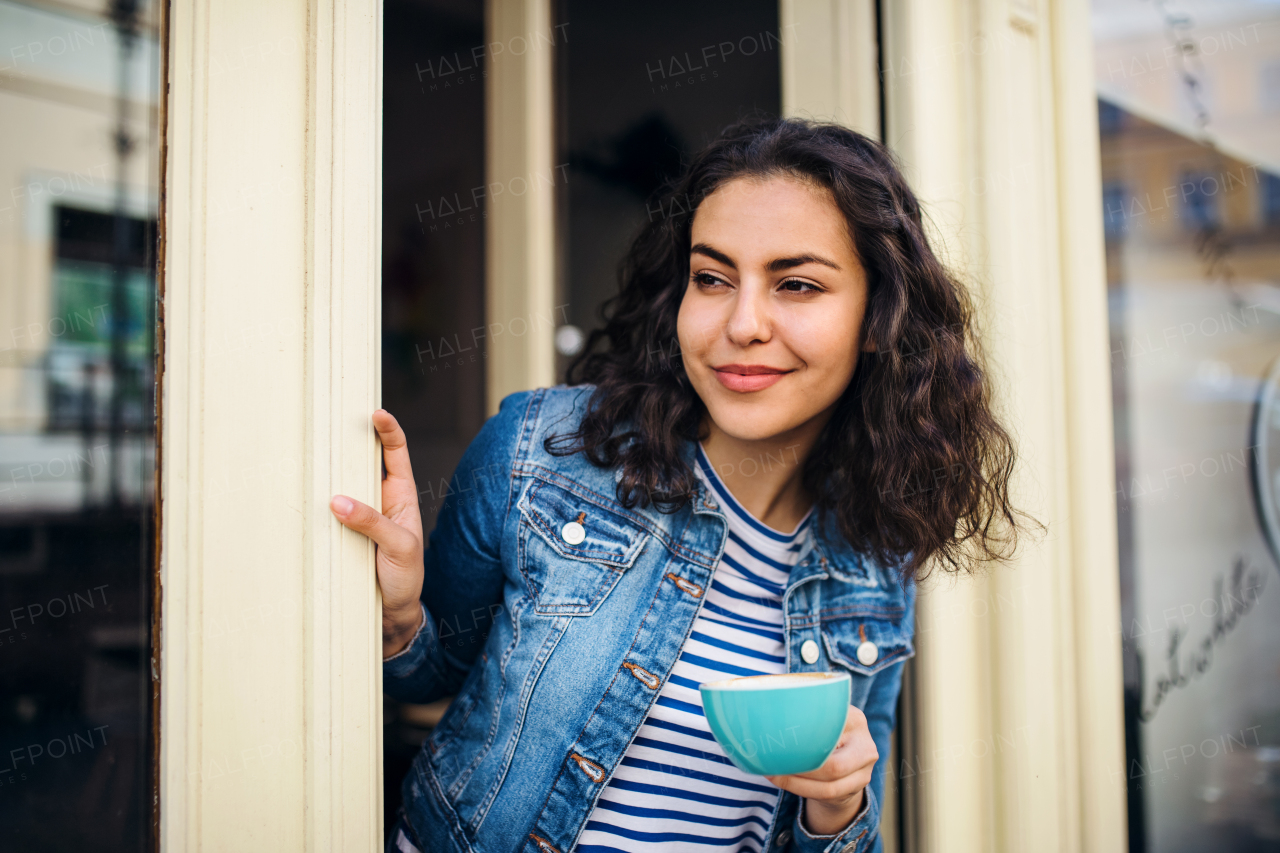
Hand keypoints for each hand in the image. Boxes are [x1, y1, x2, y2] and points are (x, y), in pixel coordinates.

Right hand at [330, 410, 424, 658]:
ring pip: (339, 486)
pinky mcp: (340, 534)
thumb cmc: (405, 578)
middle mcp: (378, 500)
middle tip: (327, 422)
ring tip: (307, 454)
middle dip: (346, 442)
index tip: (376, 413)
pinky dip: (313, 504)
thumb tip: (337, 501)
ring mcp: (357, 516)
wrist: (391, 614)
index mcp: (401, 495)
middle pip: (361, 463)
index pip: (396, 454)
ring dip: (326, 474)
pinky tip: (297, 495)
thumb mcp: (398, 548)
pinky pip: (325, 514)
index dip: (388, 431)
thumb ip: (372, 524)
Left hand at [765, 705, 877, 836]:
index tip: (776, 734)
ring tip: (772, 773)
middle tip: (770, 761)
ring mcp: (865, 768)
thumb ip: (805, 715)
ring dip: (795, 782)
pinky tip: (782, 780)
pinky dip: (800, 788)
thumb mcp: (822, 719)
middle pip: (832, 764)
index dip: (804, 736)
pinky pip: (826, 794)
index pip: (830, 728)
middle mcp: (865, 743)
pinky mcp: (858, 786)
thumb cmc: (826, 734)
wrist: (848, 760)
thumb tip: (765, 716)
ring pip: (828, 785)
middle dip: (799, 767)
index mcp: (854, 719)